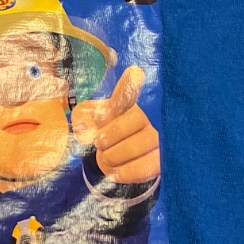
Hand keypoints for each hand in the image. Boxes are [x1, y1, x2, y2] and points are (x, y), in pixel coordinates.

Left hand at [72, 65, 159, 184]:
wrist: (119, 162)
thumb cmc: (106, 138)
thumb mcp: (92, 126)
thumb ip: (85, 120)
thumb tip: (82, 125)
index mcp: (126, 107)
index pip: (128, 93)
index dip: (131, 83)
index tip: (134, 71)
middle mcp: (146, 119)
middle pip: (136, 119)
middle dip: (112, 135)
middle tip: (100, 144)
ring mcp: (157, 139)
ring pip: (142, 143)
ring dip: (117, 156)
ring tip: (108, 159)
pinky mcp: (161, 160)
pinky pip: (147, 166)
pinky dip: (127, 171)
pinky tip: (117, 172)